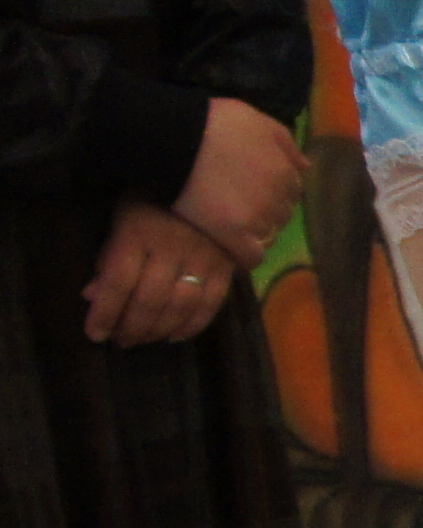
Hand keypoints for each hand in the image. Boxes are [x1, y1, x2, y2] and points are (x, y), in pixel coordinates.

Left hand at [82, 203, 235, 346]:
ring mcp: (203, 258)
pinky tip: (175, 336)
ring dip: (159, 330)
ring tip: (145, 339)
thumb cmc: (152, 204)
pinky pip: (211, 304)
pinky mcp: (226, 267)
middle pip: (150, 299)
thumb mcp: (121, 222)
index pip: (119, 281)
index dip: (105, 312)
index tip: (95, 334)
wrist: (206, 186)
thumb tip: (92, 296)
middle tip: (122, 341)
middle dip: (132, 327)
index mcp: (138, 234)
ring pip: (180, 306)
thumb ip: (108, 258)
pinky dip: (193, 325)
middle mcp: (171, 248)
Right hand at [172, 98, 303, 264]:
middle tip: (238, 207)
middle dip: (266, 212)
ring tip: (231, 225)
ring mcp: (257, 218)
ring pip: (268, 235)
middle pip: (281, 215)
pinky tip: (232, 248)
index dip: (273, 192)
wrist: (175, 139)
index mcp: (285, 171)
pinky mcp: (233, 235)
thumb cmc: (213, 123)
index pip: (291, 192)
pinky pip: (251, 256)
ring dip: (255, 233)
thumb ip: (285, 144)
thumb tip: (305, 167)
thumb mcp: (258, 121)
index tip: (253, 191)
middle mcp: (277, 197)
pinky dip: (246, 255)